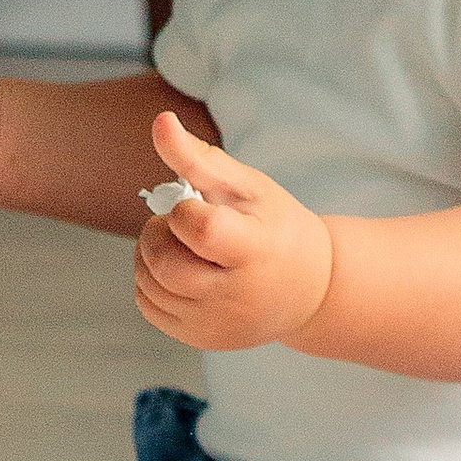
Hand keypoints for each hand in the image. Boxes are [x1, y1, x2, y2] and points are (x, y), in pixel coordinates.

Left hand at [134, 112, 334, 351]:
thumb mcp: (247, 186)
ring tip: (178, 242)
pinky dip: (151, 282)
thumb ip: (199, 157)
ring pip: (150, 286)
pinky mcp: (202, 340)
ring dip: (149, 254)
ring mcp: (218, 325)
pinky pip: (150, 308)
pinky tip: (177, 267)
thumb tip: (160, 121)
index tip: (195, 206)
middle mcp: (237, 298)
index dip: (183, 211)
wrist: (311, 289)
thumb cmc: (275, 226)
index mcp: (256, 251)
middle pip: (165, 264)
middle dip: (158, 233)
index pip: (200, 230)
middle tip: (179, 221)